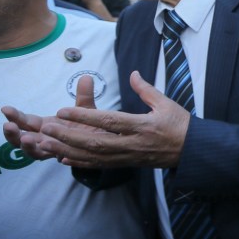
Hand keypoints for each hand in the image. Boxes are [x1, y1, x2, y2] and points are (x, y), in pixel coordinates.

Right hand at [3, 74, 99, 160]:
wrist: (102, 143)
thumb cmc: (88, 125)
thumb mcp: (85, 109)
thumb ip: (84, 95)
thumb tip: (87, 77)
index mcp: (44, 126)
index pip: (25, 121)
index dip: (14, 116)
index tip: (5, 108)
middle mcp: (44, 139)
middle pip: (21, 138)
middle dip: (13, 133)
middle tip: (7, 125)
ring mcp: (51, 150)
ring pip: (32, 151)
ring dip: (26, 146)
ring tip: (25, 138)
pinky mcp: (62, 157)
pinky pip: (52, 158)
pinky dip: (47, 154)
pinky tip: (46, 148)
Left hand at [33, 71, 189, 168]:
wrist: (192, 152)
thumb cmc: (180, 126)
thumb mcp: (167, 103)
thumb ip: (146, 89)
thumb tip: (132, 74)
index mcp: (142, 126)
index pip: (109, 121)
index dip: (84, 116)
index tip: (63, 109)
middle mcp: (132, 144)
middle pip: (95, 142)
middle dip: (69, 135)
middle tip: (47, 127)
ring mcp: (128, 157)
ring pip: (94, 156)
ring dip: (69, 150)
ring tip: (48, 142)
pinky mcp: (126, 164)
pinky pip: (100, 165)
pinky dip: (80, 162)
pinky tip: (64, 158)